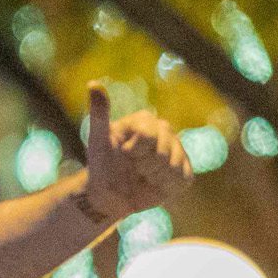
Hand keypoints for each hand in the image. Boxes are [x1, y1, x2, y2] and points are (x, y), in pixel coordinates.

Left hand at [79, 83, 192, 221]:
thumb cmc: (102, 164)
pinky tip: (153, 184)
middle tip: (133, 166)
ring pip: (173, 168)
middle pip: (162, 153)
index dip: (133, 150)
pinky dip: (165, 187)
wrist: (109, 194)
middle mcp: (165, 130)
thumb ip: (99, 113)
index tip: (123, 153)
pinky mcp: (185, 170)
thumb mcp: (97, 139)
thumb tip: (93, 83)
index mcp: (146, 120)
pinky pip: (182, 179)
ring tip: (142, 175)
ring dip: (153, 177)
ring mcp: (177, 150)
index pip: (148, 135)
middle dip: (143, 166)